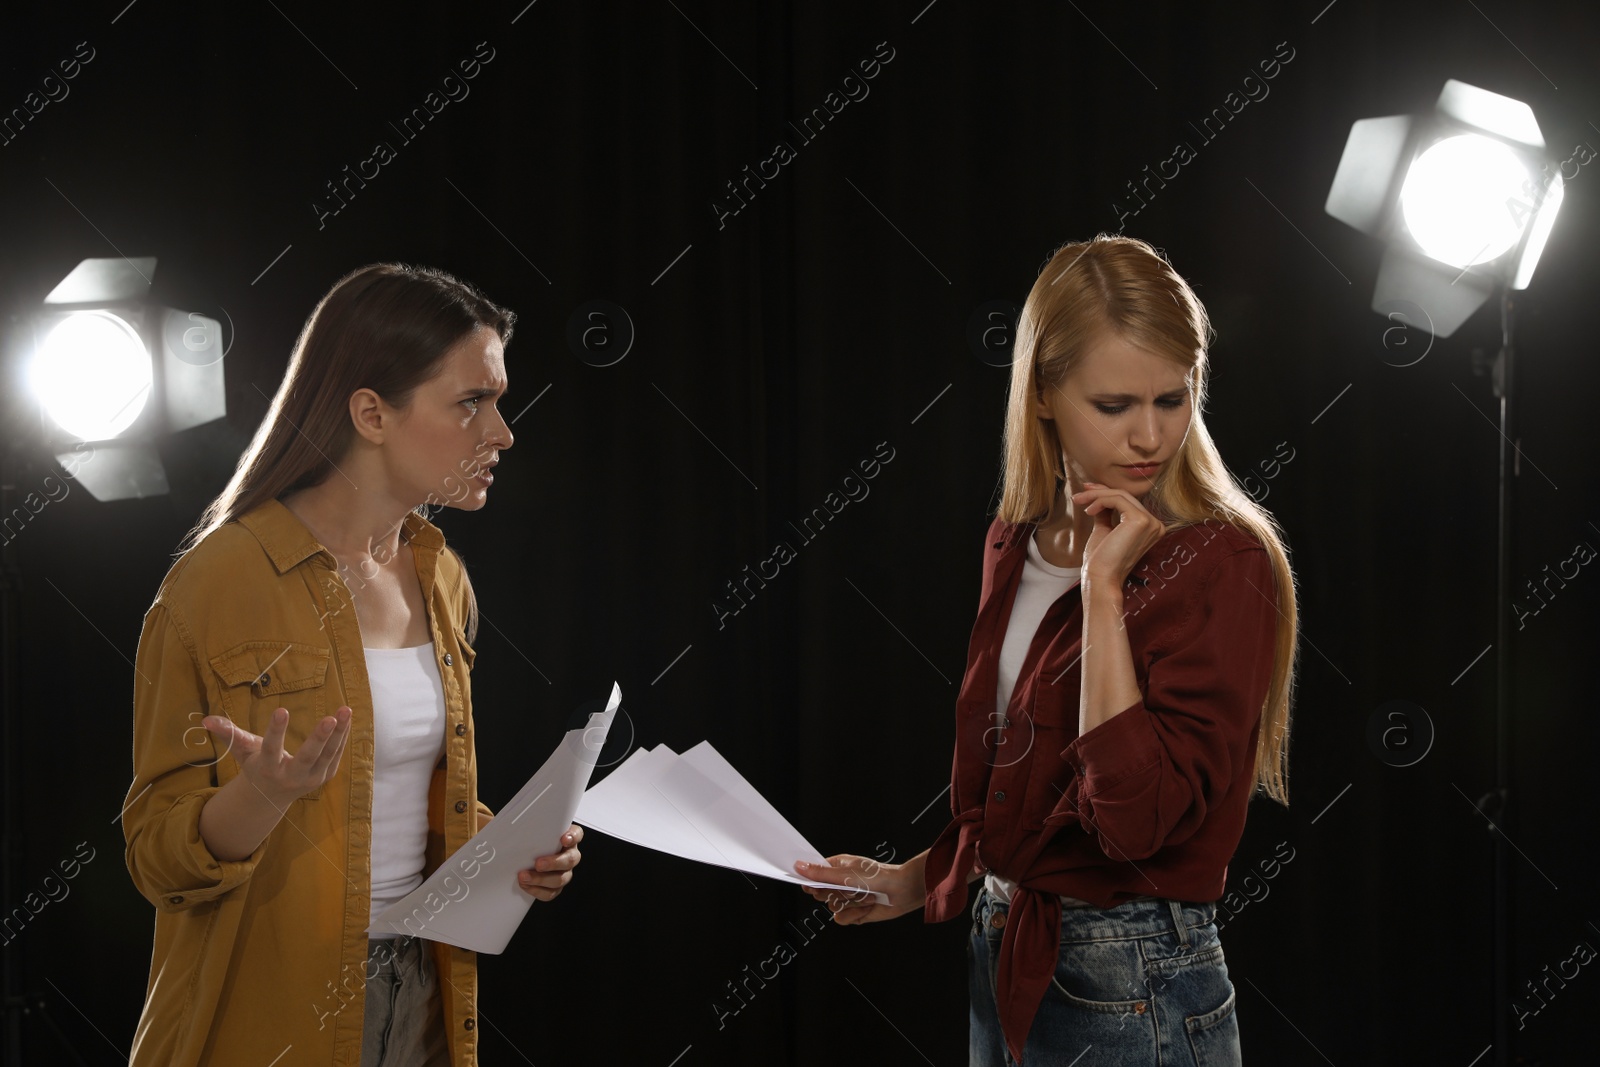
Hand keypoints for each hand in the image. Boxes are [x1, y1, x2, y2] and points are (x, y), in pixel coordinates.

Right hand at [202, 707, 351, 804]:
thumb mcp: (241, 751)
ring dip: (338, 733)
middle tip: (330, 718)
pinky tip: (346, 717)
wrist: (272, 795)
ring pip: (327, 755)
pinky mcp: (325, 775)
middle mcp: (291, 776)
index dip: (275, 730)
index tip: (281, 710)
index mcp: (269, 768)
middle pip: (308, 757)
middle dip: (319, 738)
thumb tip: (205, 719)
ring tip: (345, 710)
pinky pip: (336, 754)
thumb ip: (228, 734)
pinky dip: (342, 736)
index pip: (271, 748)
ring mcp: (311, 778)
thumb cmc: (256, 765)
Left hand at [518, 824, 581, 901]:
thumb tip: (520, 827)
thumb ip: (536, 830)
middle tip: (538, 863)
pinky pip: (550, 893)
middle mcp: (569, 855)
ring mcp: (564, 872)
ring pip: (560, 879)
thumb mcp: (536, 832)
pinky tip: (526, 885)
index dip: (572, 837)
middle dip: (553, 863)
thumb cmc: (534, 842)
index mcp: (568, 839)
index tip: (563, 839)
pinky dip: (537, 890)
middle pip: (570, 860)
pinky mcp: (556, 887)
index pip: (576, 834)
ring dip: (541, 879)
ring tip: (525, 877)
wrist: (528, 856)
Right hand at [795, 854, 925, 924]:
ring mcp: (847, 898)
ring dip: (849, 903)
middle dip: (833, 894)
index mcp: (836, 868)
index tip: (810, 886)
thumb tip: (798, 866)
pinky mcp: (855, 912)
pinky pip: (842, 919)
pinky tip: (866, 906)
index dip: (811, 882)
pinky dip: (854, 914)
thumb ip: (820, 873)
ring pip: (831, 908)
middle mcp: (840, 883)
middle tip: (847, 889)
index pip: (814, 875)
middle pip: (820, 894)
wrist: (901, 891)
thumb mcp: (845, 874)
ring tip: (864, 896)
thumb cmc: (876, 876)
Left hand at [1071, 481, 1166, 587]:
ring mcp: (1150, 522)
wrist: (1101, 578)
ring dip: (1096, 496)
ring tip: (1079, 503)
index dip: (1106, 493)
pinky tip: (1089, 511)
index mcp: (1150, 527)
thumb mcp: (1105, 529)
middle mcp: (1155, 524)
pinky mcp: (1140, 521)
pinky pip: (1117, 499)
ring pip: (1120, 495)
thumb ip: (1106, 512)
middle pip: (1125, 496)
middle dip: (1099, 492)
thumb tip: (1099, 495)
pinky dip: (1099, 501)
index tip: (1086, 492)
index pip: (1128, 501)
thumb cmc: (1101, 560)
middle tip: (1078, 495)